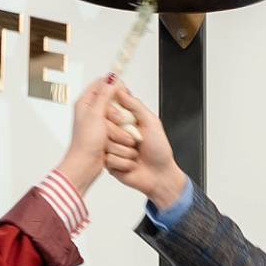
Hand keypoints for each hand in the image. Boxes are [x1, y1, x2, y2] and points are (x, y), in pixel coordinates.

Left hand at [58, 76, 120, 196]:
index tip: (124, 92)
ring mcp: (99, 124)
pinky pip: (119, 129)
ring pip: (118, 117)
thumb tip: (111, 77)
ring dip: (119, 126)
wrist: (85, 165)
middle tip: (114, 121)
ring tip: (110, 135)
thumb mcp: (96, 114)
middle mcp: (91, 111)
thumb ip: (105, 94)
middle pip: (113, 102)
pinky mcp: (106, 135)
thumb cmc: (85, 143)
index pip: (101, 84)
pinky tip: (117, 141)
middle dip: (117, 113)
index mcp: (85, 102)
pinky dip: (120, 134)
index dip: (114, 86)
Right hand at [103, 85, 186, 208]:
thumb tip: (121, 91)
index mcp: (126, 121)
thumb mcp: (151, 122)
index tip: (122, 119)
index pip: (110, 110)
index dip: (114, 113)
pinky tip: (131, 164)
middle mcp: (117, 133)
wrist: (160, 175)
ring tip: (135, 154)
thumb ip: (135, 105)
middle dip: (123, 135)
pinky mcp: (110, 162)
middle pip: (105, 126)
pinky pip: (109, 158)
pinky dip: (124, 162)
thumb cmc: (159, 150)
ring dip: (125, 151)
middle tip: (136, 141)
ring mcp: (113, 148)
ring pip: (106, 143)